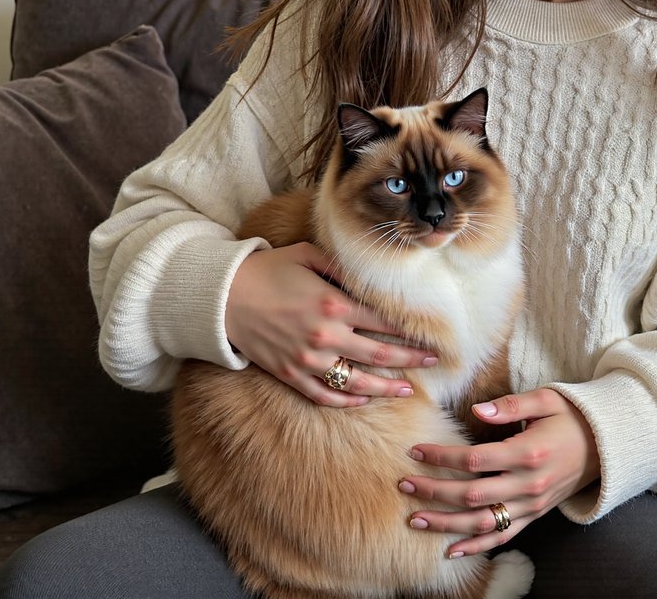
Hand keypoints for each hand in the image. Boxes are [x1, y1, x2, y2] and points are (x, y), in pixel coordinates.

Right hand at [225, 243, 436, 405]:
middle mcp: (325, 336)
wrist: (222, 297)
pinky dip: (346, 401)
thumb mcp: (307, 255)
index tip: (430, 334)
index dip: (409, 330)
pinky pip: (324, 395)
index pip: (382, 322)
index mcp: (333, 304)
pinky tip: (364, 399)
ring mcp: (307, 360)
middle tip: (434, 360)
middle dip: (410, 359)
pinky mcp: (290, 374)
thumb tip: (370, 275)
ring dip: (386, 388)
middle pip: (378, 354)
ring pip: (356, 382)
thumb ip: (342, 267)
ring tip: (408, 391)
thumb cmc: (268, 269)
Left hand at [399, 388, 599, 556]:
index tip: (415, 450)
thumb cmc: (571, 415)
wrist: (605, 445)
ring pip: (482, 523)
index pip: (474, 459)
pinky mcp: (534, 516)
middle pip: (471, 494)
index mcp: (527, 453)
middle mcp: (528, 485)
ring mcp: (532, 505)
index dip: (441, 456)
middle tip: (403, 484)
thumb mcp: (545, 399)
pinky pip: (502, 537)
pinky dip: (476, 547)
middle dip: (433, 491)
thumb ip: (510, 406)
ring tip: (415, 519)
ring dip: (445, 524)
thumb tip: (477, 409)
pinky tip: (450, 551)